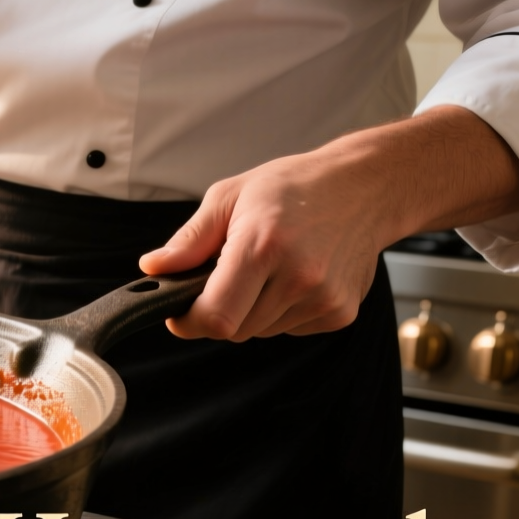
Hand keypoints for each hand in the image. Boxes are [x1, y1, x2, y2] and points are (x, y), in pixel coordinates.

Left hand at [139, 106, 518, 340]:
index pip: (216, 317)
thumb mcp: (229, 197)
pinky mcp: (340, 313)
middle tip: (222, 277)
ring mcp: (324, 299)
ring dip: (248, 311)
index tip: (179, 313)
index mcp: (263, 246)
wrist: (365, 187)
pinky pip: (288, 329)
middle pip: (233, 330)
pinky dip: (277, 312)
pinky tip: (289, 277)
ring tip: (264, 269)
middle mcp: (298, 278)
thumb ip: (189, 240)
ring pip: (259, 332)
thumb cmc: (294, 187)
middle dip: (216, 312)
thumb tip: (153, 268)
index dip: (188, 322)